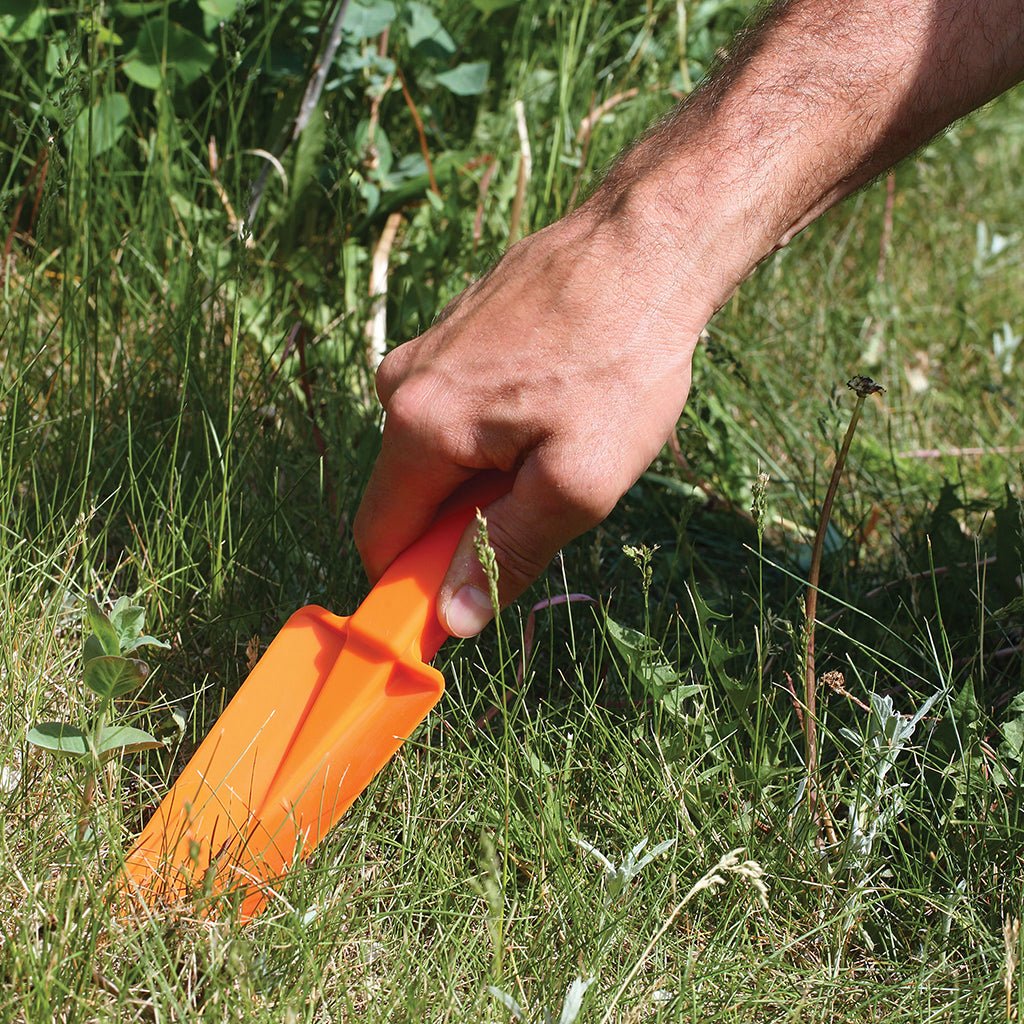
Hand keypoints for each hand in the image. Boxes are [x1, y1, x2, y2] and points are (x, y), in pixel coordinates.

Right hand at [353, 202, 713, 636]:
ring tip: (564, 436)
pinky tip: (559, 399)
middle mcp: (403, 384)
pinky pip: (462, 407)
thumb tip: (453, 617)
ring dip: (491, 470)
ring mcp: (429, 349)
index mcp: (419, 426)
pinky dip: (500, 426)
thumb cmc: (620, 362)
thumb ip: (507, 551)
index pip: (379, 536)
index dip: (415, 579)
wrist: (648, 242)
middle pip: (412, 493)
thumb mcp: (578, 480)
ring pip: (443, 450)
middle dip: (469, 518)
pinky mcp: (459, 329)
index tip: (471, 589)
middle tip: (549, 498)